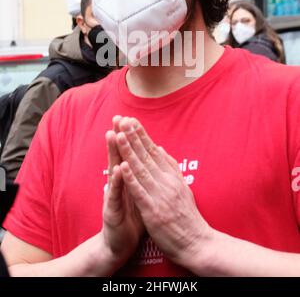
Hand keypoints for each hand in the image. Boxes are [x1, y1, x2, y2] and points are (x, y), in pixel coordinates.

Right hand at [101, 116, 143, 267]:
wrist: (120, 244)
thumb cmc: (131, 217)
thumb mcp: (138, 192)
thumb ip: (141, 175)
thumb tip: (147, 158)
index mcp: (127, 179)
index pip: (128, 153)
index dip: (129, 136)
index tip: (130, 117)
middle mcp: (118, 184)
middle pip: (118, 156)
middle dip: (118, 136)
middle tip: (117, 117)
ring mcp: (113, 196)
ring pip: (113, 170)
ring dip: (114, 152)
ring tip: (114, 134)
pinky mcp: (112, 210)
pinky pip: (115, 194)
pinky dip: (117, 181)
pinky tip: (119, 169)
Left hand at [115, 117, 212, 270]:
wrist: (198, 243)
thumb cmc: (188, 218)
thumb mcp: (183, 188)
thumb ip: (171, 168)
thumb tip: (161, 149)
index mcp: (172, 176)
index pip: (154, 151)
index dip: (142, 136)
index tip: (132, 121)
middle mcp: (167, 182)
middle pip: (147, 155)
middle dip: (134, 137)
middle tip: (124, 120)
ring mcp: (160, 195)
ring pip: (141, 169)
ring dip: (129, 151)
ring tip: (119, 135)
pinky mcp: (153, 211)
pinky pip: (139, 191)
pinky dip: (130, 177)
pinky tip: (122, 165)